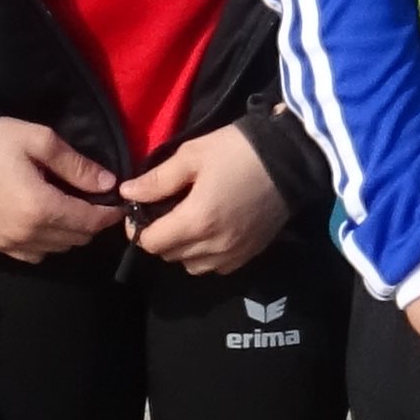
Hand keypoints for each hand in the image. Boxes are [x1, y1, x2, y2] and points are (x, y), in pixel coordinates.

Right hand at [0, 116, 126, 260]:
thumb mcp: (40, 141)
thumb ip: (77, 166)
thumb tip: (108, 184)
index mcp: (41, 208)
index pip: (89, 221)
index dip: (109, 214)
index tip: (118, 204)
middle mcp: (28, 233)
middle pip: (76, 239)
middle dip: (91, 222)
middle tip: (95, 202)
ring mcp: (11, 243)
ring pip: (58, 249)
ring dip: (71, 233)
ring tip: (72, 209)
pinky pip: (35, 254)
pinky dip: (48, 243)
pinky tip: (46, 222)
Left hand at [120, 125, 287, 273]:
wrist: (291, 158)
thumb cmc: (238, 151)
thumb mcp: (192, 156)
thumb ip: (157, 180)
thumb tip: (127, 193)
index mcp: (196, 222)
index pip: (152, 243)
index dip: (138, 229)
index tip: (140, 210)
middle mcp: (214, 246)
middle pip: (170, 256)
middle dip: (160, 237)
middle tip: (164, 211)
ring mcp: (234, 253)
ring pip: (192, 266)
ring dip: (183, 249)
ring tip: (188, 223)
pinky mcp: (251, 254)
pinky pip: (217, 267)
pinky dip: (207, 255)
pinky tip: (211, 232)